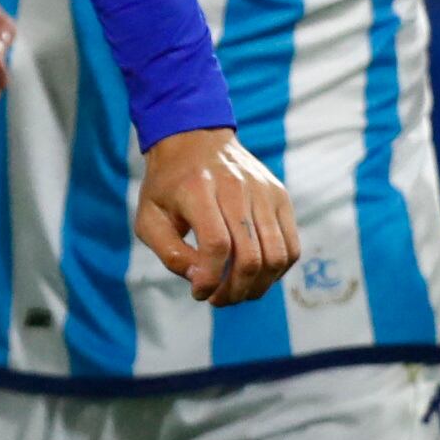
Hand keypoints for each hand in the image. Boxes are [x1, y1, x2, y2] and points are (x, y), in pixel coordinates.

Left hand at [132, 125, 297, 304]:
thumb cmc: (167, 186)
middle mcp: (235, 187)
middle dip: (235, 290)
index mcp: (198, 188)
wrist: (193, 139)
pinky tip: (256, 277)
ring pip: (276, 255)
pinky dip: (277, 270)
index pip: (217, 245)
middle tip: (219, 300)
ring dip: (259, 286)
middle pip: (250, 255)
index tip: (199, 293)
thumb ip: (169, 253)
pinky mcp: (280, 196)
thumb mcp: (149, 217)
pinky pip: (290, 246)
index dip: (212, 278)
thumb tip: (201, 280)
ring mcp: (263, 191)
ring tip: (238, 292)